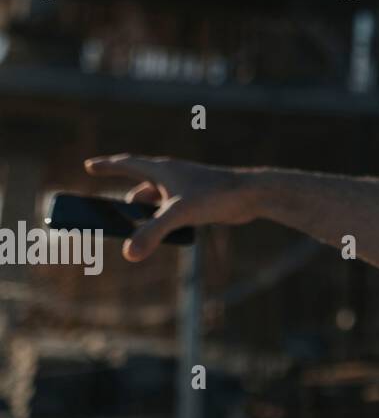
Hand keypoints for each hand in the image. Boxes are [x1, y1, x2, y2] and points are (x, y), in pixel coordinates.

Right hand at [83, 154, 258, 260]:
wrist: (251, 195)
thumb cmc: (216, 196)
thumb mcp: (180, 214)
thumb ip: (153, 232)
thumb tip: (129, 253)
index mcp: (162, 170)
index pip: (127, 163)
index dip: (107, 165)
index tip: (88, 165)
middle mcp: (171, 175)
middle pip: (138, 186)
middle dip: (122, 203)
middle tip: (104, 217)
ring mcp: (184, 187)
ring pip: (155, 200)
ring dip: (142, 214)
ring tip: (132, 231)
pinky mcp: (196, 199)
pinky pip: (169, 208)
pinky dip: (160, 219)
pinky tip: (162, 235)